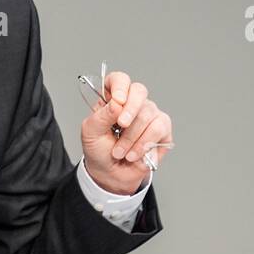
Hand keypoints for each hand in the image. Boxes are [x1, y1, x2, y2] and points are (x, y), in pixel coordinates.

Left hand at [79, 71, 172, 193]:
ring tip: (121, 152)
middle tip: (121, 126)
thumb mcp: (91, 133)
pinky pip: (159, 129)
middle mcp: (133, 103)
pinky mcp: (163, 129)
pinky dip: (144, 145)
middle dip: (130, 110)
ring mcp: (150, 114)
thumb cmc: (99, 150)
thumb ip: (101, 116)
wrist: (110, 174)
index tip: (118, 100)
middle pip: (139, 91)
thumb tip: (117, 103)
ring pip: (148, 114)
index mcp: (113, 98)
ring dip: (132, 138)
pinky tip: (134, 155)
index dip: (120, 86)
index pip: (119, 79)